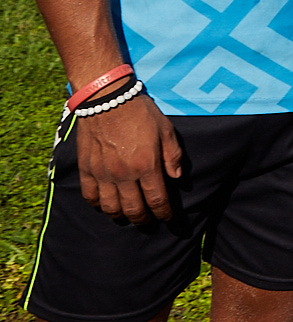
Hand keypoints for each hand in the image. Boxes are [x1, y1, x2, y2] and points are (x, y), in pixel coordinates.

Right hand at [75, 91, 182, 222]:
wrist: (107, 99)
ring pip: (110, 207)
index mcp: (146, 165)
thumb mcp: (166, 130)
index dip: (163, 213)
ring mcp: (103, 173)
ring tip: (127, 216)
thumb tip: (177, 178)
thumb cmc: (141, 113)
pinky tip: (105, 205)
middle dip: (143, 219)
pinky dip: (98, 205)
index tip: (167, 219)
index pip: (157, 200)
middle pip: (133, 209)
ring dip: (120, 216)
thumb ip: (173, 156)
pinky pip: (90, 196)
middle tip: (148, 222)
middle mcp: (124, 174)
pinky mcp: (87, 168)